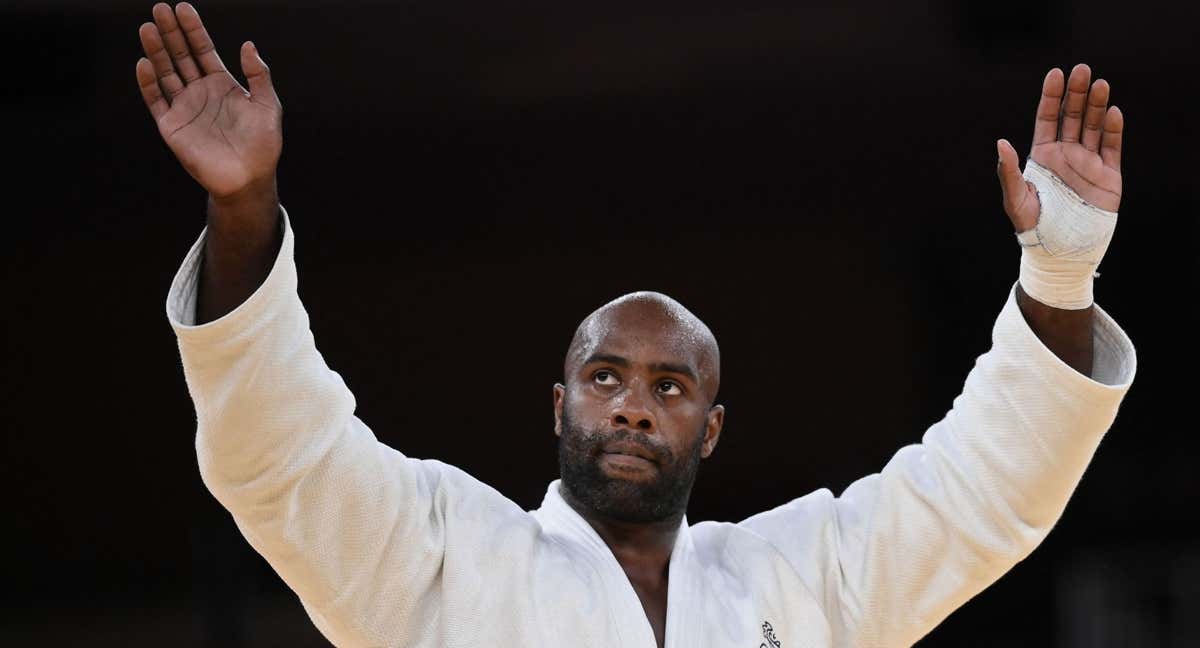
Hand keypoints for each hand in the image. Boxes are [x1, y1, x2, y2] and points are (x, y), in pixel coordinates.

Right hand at [136, 2, 281, 199]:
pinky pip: (156, 101)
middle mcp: (200, 92)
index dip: (193, 29)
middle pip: (181, 56)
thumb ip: (259, 75)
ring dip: (156, 51)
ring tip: (148, 27)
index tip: (183, 8)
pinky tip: (144, 63)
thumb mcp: (268, 105)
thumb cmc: (263, 144)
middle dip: (171, 32)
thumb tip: (248, 45)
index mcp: (222, 84)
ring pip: (165, 73)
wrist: (250, 179)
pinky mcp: (172, 126)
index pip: (203, 50)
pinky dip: (149, 83)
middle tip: (160, 8)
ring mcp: (184, 108)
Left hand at [996, 64, 1123, 230]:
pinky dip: (1113, 130)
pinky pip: (1112, 147)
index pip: (1047, 118)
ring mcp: (1088, 163)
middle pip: (1072, 116)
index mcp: (1042, 156)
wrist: (1060, 253)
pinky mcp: (1108, 175)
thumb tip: (1000, 142)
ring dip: (1097, 105)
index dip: (1051, 97)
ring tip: (1100, 83)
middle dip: (1077, 93)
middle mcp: (1066, 154)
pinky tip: (1112, 112)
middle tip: (1082, 70)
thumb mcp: (1016, 200)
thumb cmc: (1032, 228)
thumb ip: (1008, 172)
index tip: (1055, 74)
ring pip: (1093, 126)